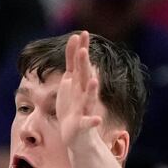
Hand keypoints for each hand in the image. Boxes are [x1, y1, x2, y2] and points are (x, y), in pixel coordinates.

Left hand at [56, 31, 103, 149]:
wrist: (77, 135)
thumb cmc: (73, 106)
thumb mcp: (70, 83)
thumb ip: (72, 65)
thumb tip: (75, 44)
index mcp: (79, 84)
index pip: (79, 64)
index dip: (80, 49)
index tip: (82, 33)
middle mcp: (84, 93)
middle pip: (84, 76)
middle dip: (83, 64)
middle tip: (83, 50)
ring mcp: (85, 108)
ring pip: (89, 98)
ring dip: (92, 90)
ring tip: (94, 81)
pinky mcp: (83, 124)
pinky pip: (89, 122)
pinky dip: (93, 121)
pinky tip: (96, 120)